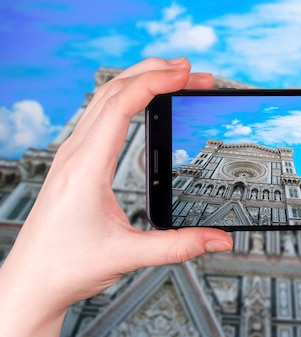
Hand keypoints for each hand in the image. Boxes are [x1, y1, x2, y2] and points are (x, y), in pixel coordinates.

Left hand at [0, 58, 232, 335]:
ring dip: (139, 80)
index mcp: (86, 167)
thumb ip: (179, 245)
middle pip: (113, 90)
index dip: (156, 82)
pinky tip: (143, 102)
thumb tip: (218, 239)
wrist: (31, 282)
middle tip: (192, 71)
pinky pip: (100, 114)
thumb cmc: (65, 266)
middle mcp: (75, 153)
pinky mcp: (75, 161)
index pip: (121, 105)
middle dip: (154, 72)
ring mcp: (72, 155)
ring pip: (104, 98)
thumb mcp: (128, 255)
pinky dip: (127, 97)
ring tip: (174, 77)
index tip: (186, 74)